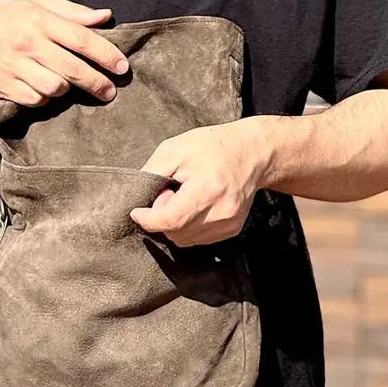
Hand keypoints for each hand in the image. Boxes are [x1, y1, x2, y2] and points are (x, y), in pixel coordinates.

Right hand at [0, 0, 127, 105]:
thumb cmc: (8, 17)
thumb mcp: (37, 4)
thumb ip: (73, 12)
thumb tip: (105, 16)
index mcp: (39, 19)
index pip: (81, 39)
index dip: (106, 55)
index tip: (122, 67)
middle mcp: (28, 43)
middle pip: (72, 69)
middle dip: (96, 82)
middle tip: (110, 91)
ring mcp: (14, 66)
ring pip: (55, 88)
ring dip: (67, 89)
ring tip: (69, 84)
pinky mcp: (4, 85)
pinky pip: (35, 99)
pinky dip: (44, 98)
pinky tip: (45, 89)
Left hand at [130, 118, 270, 246]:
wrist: (252, 152)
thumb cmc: (212, 146)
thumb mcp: (174, 150)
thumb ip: (151, 174)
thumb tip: (136, 197)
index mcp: (207, 189)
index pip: (169, 220)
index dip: (147, 219)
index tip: (137, 211)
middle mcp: (221, 211)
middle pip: (175, 233)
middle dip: (162, 217)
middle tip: (168, 193)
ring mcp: (229, 223)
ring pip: (185, 240)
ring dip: (175, 224)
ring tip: (184, 198)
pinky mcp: (232, 229)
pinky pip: (198, 239)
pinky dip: (189, 227)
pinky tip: (195, 206)